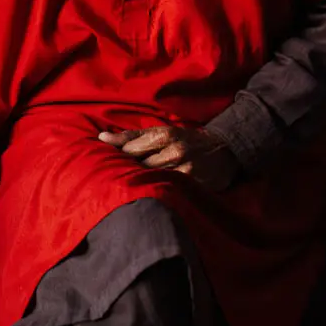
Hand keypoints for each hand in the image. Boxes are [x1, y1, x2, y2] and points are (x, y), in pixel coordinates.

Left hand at [98, 125, 239, 191]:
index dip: (118, 157)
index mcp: (164, 135)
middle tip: (117, 178)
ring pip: (154, 180)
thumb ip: (130, 136)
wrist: (223, 150)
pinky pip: (171, 191)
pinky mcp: (195, 185)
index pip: (130, 150)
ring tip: (134, 187)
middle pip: (140, 166)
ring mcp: (186, 170)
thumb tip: (101, 138)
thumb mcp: (160, 132)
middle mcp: (175, 152)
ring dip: (143, 184)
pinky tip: (153, 194)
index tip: (109, 163)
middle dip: (128, 172)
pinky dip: (160, 192)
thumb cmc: (184, 139)